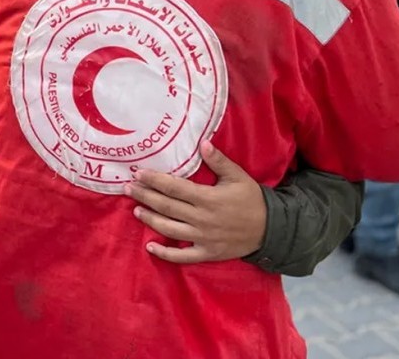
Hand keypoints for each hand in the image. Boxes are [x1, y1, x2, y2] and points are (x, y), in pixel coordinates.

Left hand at [124, 141, 266, 263]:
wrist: (270, 229)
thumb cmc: (251, 199)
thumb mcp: (238, 176)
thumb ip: (219, 161)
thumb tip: (203, 143)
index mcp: (207, 198)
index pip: (174, 188)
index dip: (154, 180)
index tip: (138, 174)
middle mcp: (201, 219)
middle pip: (166, 207)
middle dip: (145, 196)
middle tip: (128, 189)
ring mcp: (202, 238)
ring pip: (169, 229)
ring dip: (150, 220)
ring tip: (135, 210)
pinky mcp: (206, 253)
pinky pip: (181, 256)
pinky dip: (165, 253)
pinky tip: (150, 246)